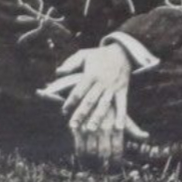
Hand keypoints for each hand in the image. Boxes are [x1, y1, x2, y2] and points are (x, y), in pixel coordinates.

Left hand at [46, 45, 140, 161]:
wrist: (122, 52)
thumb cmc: (99, 55)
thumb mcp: (84, 55)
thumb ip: (70, 63)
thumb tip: (58, 72)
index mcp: (91, 74)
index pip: (78, 90)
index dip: (70, 101)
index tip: (63, 111)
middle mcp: (101, 82)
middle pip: (89, 100)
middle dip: (81, 114)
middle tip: (73, 126)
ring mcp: (113, 87)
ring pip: (104, 105)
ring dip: (97, 118)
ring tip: (91, 130)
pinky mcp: (123, 90)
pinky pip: (122, 105)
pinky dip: (121, 116)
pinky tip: (117, 128)